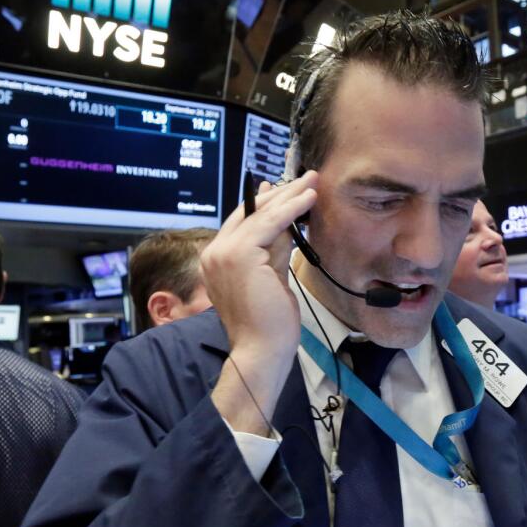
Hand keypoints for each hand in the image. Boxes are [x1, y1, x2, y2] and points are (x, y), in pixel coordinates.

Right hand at [203, 173, 317, 434]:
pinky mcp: (240, 254)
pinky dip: (291, 208)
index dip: (266, 204)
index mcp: (216, 260)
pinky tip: (308, 198)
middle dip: (281, 193)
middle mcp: (214, 253)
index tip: (286, 190)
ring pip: (261, 214)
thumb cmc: (268, 324)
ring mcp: (223, 252)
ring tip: (313, 181)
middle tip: (305, 178)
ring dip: (290, 195)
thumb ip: (273, 251)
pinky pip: (270, 223)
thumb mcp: (270, 278)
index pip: (242, 222)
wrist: (261, 349)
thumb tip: (287, 226)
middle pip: (250, 213)